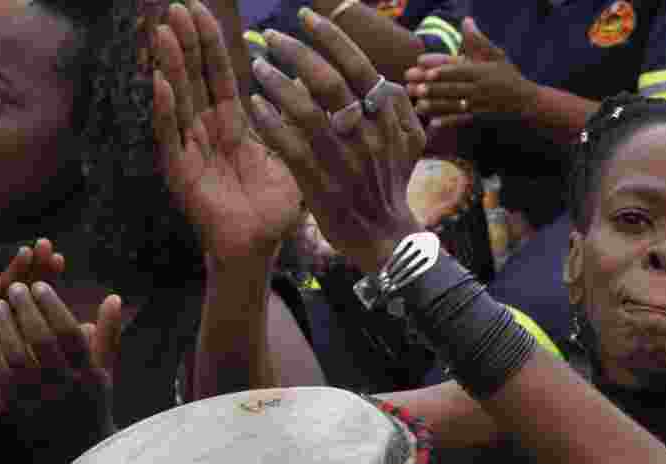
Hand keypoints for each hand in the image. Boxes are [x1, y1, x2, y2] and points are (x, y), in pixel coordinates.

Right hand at [0, 239, 63, 418]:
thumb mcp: (46, 373)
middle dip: (33, 268)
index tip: (61, 258)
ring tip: (26, 252)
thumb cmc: (18, 397)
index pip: (38, 295)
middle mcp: (4, 325)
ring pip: (1, 295)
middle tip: (45, 244)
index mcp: (23, 328)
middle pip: (20, 289)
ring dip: (13, 274)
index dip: (47, 276)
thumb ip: (67, 350)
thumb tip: (89, 328)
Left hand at [0, 282, 121, 437]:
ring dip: (7, 328)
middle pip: (43, 341)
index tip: (40, 286)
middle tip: (16, 288)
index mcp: (91, 374)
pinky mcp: (20, 411)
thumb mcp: (105, 371)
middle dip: (27, 311)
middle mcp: (67, 386)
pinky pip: (3, 378)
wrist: (79, 453)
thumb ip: (108, 334)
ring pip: (19, 357)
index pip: (71, 333)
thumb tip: (113, 297)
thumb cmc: (93, 404)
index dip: (54, 307)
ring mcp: (42, 400)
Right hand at [153, 1, 303, 260]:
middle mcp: (206, 132)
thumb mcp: (289, 156)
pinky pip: (171, 138)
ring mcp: (190, 150)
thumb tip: (308, 86)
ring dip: (169, 65)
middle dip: (185, 41)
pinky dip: (164, 111)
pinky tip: (159, 83)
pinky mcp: (181, 173)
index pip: (219, 74)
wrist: (259, 248)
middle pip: (195, 78)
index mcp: (233, 125)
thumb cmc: (271, 208)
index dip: (210, 42)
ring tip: (160, 29)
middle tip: (176, 4)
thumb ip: (293, 123)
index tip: (199, 7)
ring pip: (178, 99)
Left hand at [248, 9, 425, 272]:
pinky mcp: (322, 185)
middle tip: (272, 37)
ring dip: (277, 83)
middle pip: (329, 81)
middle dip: (296, 52)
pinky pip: (290, 147)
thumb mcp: (411, 145)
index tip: (306, 17)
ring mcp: (345, 161)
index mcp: (389, 120)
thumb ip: (400, 109)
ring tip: (257, 66)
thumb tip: (384, 80)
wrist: (388, 239)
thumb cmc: (392, 187)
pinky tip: (254, 105)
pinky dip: (270, 122)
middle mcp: (368, 135)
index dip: (331, 38)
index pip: (359, 66)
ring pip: (306, 110)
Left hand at [404, 18, 535, 129]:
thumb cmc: (508, 76)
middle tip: (414, 87)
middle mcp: (478, 88)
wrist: (525, 102)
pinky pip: (461, 121)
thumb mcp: (496, 55)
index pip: (458, 69)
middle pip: (452, 88)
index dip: (442, 70)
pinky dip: (447, 122)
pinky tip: (433, 124)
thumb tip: (466, 21)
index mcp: (480, 71)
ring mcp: (477, 105)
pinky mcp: (478, 118)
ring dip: (435, 105)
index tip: (425, 68)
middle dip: (432, 88)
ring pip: (453, 105)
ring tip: (418, 105)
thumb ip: (478, 40)